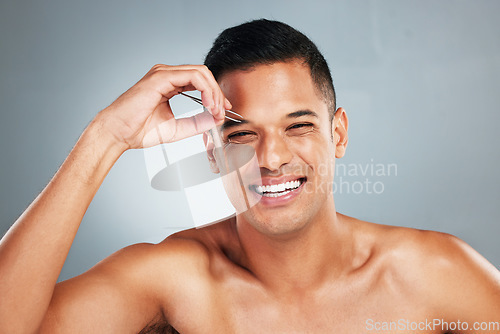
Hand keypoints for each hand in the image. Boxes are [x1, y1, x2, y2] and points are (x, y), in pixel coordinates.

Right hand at [96, 64, 231, 149]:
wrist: (118, 133)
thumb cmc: (139, 130)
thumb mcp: (177, 128)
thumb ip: (196, 123)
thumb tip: (216, 119)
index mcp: (169, 84)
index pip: (200, 82)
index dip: (216, 94)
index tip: (223, 111)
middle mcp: (166, 75)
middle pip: (203, 74)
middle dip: (218, 93)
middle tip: (222, 112)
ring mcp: (163, 73)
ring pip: (201, 72)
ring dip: (214, 91)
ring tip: (216, 110)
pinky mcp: (161, 77)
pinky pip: (193, 76)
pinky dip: (206, 89)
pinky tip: (209, 104)